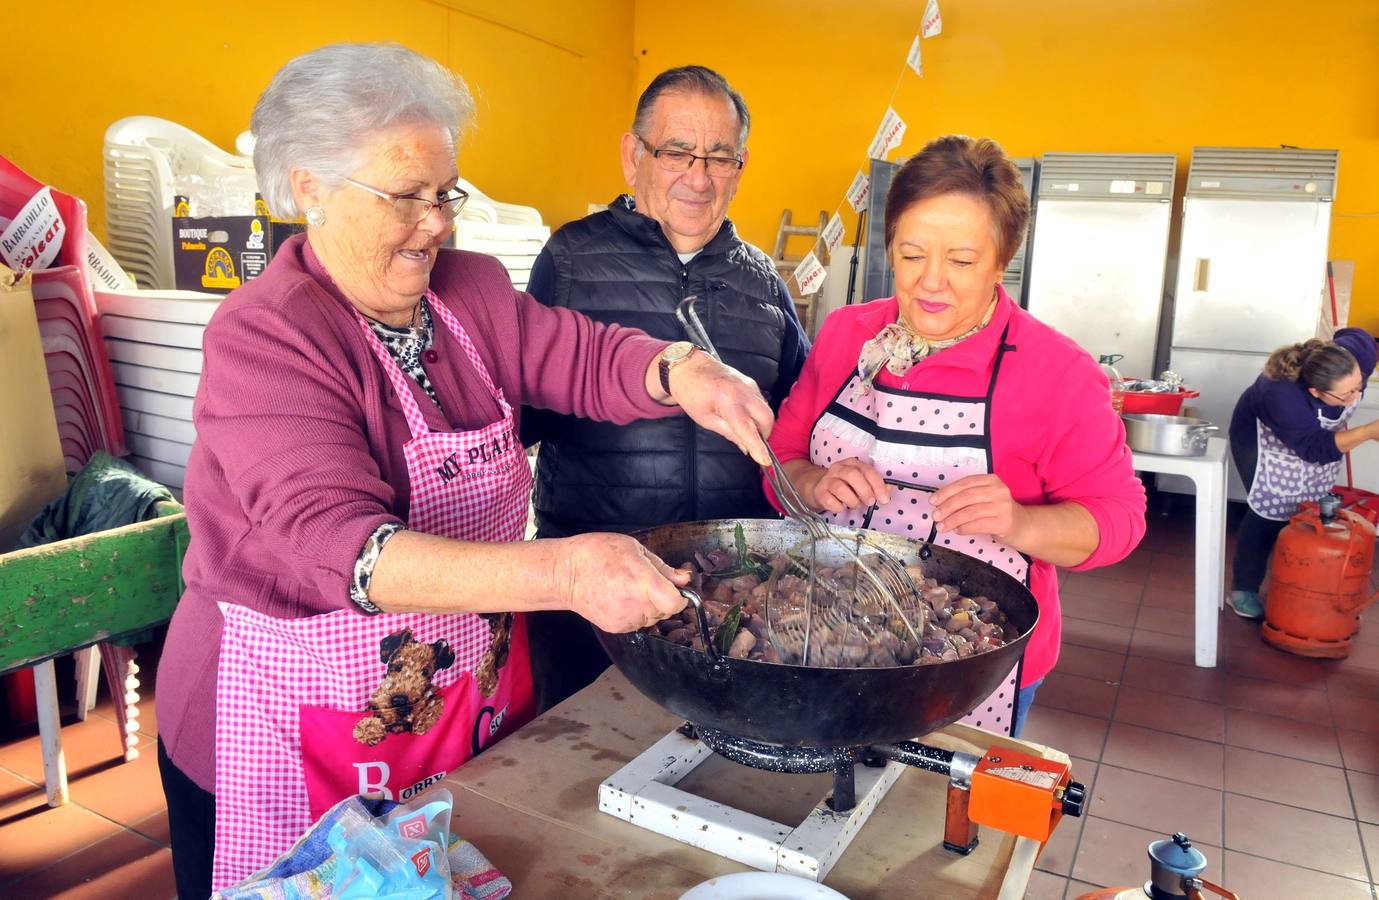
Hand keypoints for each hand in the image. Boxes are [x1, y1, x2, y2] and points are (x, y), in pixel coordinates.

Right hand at [558, 533, 688, 631]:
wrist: (565, 573)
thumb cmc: (598, 553)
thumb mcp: (635, 549)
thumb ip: (662, 568)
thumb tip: (685, 579)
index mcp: (644, 582)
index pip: (676, 603)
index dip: (679, 596)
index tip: (673, 588)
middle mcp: (637, 605)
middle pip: (665, 611)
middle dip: (661, 598)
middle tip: (643, 582)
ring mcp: (626, 619)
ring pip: (651, 618)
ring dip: (648, 607)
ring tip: (628, 589)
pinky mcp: (616, 627)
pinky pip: (636, 623)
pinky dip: (634, 613)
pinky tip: (619, 598)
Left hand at [668, 352, 773, 465]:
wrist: (689, 367)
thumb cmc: (692, 394)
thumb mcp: (705, 419)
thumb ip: (728, 433)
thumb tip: (746, 447)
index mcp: (727, 401)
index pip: (747, 427)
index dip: (757, 446)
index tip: (765, 460)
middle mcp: (743, 391)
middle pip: (766, 418)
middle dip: (764, 434)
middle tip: (753, 443)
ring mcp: (749, 384)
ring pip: (766, 410)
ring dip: (761, 423)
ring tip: (744, 428)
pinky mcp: (751, 382)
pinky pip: (760, 402)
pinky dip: (757, 413)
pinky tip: (743, 415)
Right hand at [795, 457, 889, 513]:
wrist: (819, 488)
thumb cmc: (844, 485)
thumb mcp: (860, 482)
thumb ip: (875, 485)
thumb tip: (888, 489)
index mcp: (852, 464)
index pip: (867, 471)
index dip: (877, 485)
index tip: (884, 499)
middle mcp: (838, 468)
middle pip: (852, 475)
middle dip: (865, 490)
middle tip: (870, 502)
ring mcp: (827, 479)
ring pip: (840, 488)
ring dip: (852, 500)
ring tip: (854, 505)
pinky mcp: (819, 492)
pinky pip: (830, 501)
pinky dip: (839, 507)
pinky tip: (841, 507)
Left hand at [931, 473, 1027, 543]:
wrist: (1021, 524)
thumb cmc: (997, 510)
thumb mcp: (984, 496)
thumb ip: (965, 496)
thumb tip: (939, 504)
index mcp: (990, 479)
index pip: (964, 484)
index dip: (946, 492)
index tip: (933, 501)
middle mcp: (998, 490)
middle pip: (966, 497)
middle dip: (947, 507)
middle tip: (935, 516)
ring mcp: (1002, 506)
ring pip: (970, 512)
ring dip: (952, 520)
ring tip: (942, 527)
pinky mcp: (1004, 522)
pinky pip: (978, 525)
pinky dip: (964, 528)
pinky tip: (957, 530)